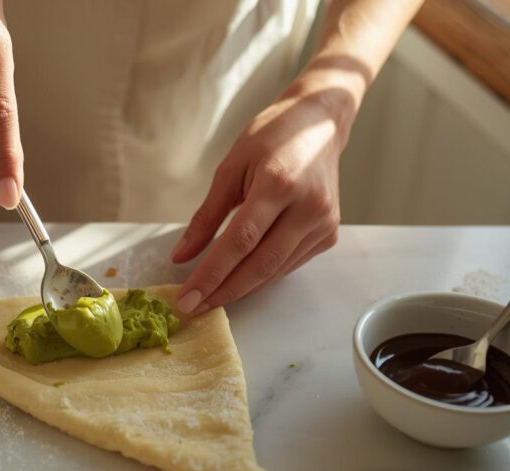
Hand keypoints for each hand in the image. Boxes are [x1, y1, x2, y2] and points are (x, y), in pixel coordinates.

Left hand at [171, 88, 351, 314]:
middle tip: (194, 308)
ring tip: (210, 298)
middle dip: (223, 291)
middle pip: (260, 264)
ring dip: (241, 288)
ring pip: (275, 270)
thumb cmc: (272, 137)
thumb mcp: (231, 167)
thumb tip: (181, 256)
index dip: (211, 274)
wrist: (320, 124)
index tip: (187, 297)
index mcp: (279, 184)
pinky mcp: (329, 234)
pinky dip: (262, 275)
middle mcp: (308, 207)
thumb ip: (206, 215)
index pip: (239, 242)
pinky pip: (289, 264)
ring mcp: (323, 223)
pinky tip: (240, 280)